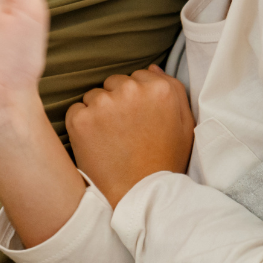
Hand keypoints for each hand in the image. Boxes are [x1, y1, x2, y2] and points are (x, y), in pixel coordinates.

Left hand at [66, 67, 193, 207]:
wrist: (140, 194)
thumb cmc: (165, 161)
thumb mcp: (185, 126)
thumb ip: (175, 91)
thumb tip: (152, 68)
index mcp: (160, 89)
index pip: (137, 77)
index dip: (137, 100)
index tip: (139, 119)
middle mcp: (131, 90)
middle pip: (114, 83)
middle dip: (117, 102)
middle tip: (125, 131)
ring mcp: (104, 103)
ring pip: (94, 96)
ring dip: (99, 112)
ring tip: (111, 140)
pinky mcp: (81, 119)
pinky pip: (76, 111)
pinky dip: (82, 125)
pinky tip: (96, 144)